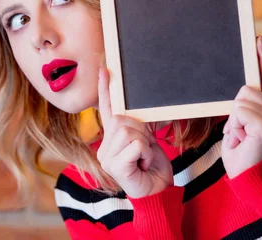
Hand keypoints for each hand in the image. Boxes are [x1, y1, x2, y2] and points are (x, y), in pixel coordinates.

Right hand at [96, 67, 173, 197]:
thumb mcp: (145, 141)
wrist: (157, 191)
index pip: (107, 109)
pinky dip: (146, 154)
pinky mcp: (114, 166)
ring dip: (145, 143)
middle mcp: (104, 146)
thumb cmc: (152, 167)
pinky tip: (143, 165)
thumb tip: (134, 113)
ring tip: (143, 158)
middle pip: (122, 120)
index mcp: (111, 137)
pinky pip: (135, 146)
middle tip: (146, 148)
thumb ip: (136, 126)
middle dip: (141, 130)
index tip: (104, 70)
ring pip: (129, 132)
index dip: (105, 89)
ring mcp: (106, 157)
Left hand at [221, 36, 261, 178]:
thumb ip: (244, 106)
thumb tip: (239, 92)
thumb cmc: (241, 152)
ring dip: (233, 120)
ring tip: (241, 136)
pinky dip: (234, 126)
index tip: (258, 39)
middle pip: (244, 89)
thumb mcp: (240, 124)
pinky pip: (239, 112)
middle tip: (240, 131)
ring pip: (239, 101)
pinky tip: (242, 139)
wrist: (248, 177)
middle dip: (234, 110)